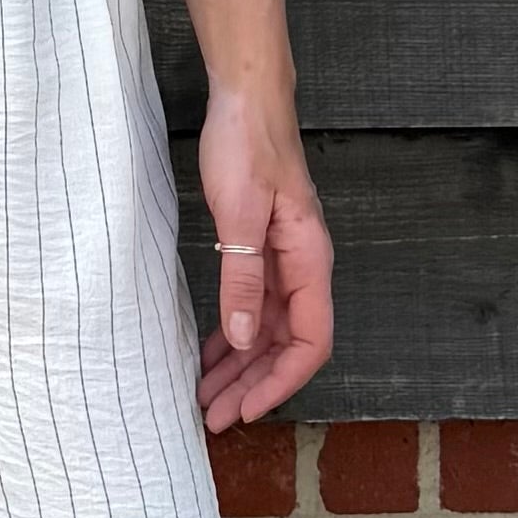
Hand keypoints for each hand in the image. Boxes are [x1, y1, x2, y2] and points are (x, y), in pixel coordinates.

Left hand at [193, 81, 333, 429]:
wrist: (246, 99)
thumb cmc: (248, 145)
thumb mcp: (240, 215)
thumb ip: (243, 278)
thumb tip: (246, 339)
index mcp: (309, 260)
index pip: (310, 341)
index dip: (282, 381)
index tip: (248, 409)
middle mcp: (302, 267)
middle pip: (288, 345)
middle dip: (254, 385)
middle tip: (215, 417)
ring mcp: (283, 260)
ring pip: (268, 331)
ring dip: (241, 368)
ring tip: (207, 398)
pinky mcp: (261, 250)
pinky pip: (253, 307)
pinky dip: (233, 336)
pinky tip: (211, 355)